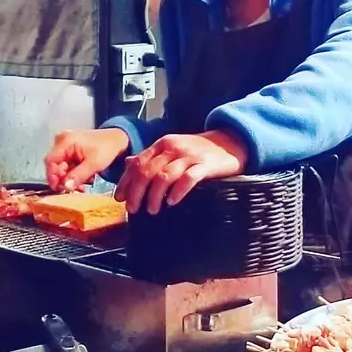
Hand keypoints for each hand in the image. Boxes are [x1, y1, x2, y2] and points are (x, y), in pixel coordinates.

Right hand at [46, 128, 131, 191]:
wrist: (116, 140)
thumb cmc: (107, 147)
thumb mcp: (93, 164)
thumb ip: (78, 175)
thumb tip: (65, 186)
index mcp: (65, 141)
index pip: (51, 161)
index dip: (53, 177)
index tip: (59, 189)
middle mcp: (61, 142)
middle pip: (55, 166)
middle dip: (65, 180)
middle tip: (75, 190)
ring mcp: (65, 146)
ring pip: (61, 168)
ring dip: (70, 179)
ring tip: (83, 185)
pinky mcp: (69, 151)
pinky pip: (66, 166)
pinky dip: (73, 175)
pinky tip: (83, 179)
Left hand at [118, 131, 248, 214]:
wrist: (230, 142)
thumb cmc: (199, 149)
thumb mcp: (173, 148)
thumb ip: (152, 157)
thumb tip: (129, 164)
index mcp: (163, 144)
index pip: (138, 162)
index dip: (126, 182)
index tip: (120, 198)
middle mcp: (173, 148)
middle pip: (147, 171)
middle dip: (137, 192)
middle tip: (134, 209)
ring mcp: (189, 156)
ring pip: (164, 176)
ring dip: (154, 196)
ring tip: (152, 210)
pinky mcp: (205, 165)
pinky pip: (187, 179)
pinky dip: (177, 192)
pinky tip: (172, 202)